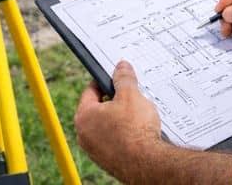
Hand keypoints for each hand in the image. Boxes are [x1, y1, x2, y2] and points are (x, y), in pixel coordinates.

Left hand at [74, 60, 161, 181]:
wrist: (147, 163)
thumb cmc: (135, 130)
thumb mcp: (131, 95)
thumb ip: (124, 78)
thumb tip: (121, 67)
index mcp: (84, 116)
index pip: (90, 90)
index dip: (105, 81)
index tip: (116, 78)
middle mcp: (84, 135)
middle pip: (98, 108)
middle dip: (114, 101)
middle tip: (130, 97)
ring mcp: (95, 150)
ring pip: (106, 125)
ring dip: (119, 118)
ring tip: (137, 116)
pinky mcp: (107, 160)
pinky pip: (113, 140)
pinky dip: (123, 134)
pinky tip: (137, 132)